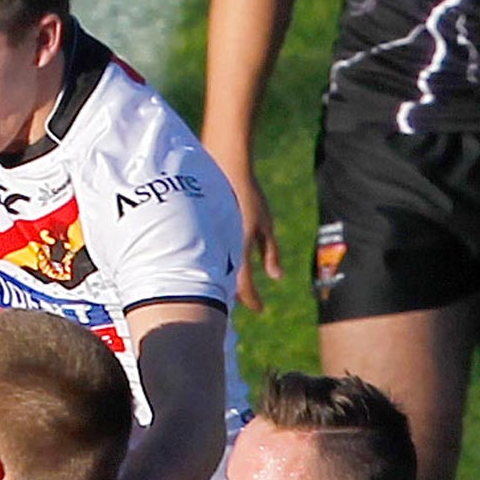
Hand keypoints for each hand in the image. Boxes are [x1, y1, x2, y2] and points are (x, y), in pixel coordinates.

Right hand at [223, 161, 284, 312]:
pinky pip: (210, 259)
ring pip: (218, 274)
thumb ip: (270, 252)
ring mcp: (211, 243)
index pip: (245, 287)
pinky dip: (219, 268)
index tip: (262, 310)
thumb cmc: (248, 195)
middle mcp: (223, 250)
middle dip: (238, 298)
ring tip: (236, 291)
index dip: (254, 302)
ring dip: (227, 284)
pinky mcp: (203, 235)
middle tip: (249, 304)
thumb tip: (277, 277)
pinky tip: (222, 267)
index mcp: (240, 250)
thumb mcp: (266, 224)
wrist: (223, 169)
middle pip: (229, 285)